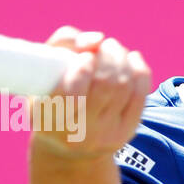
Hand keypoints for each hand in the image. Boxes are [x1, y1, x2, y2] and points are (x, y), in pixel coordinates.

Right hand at [29, 25, 150, 158]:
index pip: (72, 94)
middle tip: (103, 46)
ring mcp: (104, 135)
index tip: (84, 57)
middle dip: (108, 56)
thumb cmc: (51, 95)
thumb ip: (63, 44)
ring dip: (121, 58)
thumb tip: (97, 39)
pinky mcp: (125, 133)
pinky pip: (140, 94)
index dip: (83, 68)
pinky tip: (130, 60)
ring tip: (112, 49)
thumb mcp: (43, 70)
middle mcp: (77, 133)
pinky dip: (138, 69)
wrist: (67, 145)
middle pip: (105, 85)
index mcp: (48, 119)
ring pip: (124, 86)